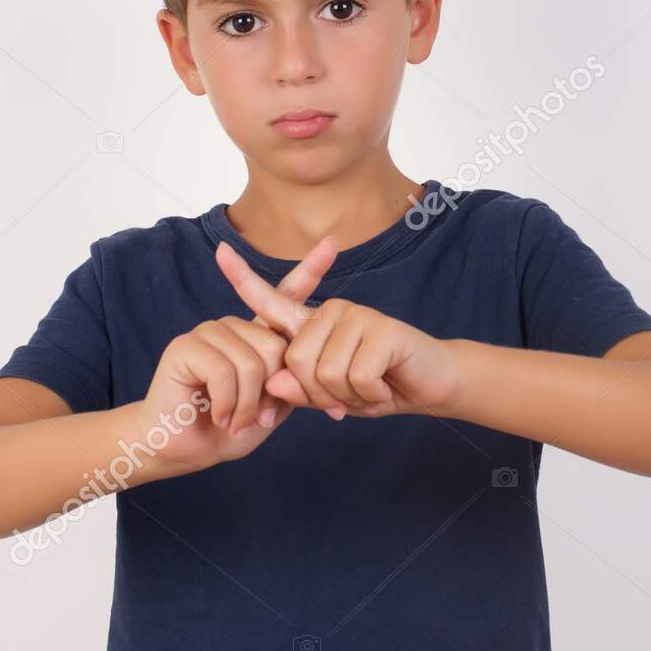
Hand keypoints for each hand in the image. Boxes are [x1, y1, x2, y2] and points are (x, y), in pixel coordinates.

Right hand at [138, 239, 336, 475]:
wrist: (185, 449)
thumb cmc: (230, 427)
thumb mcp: (273, 407)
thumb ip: (293, 387)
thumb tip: (325, 388)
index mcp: (256, 334)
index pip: (286, 297)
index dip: (309, 271)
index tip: (331, 244)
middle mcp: (234, 325)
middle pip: (277, 347)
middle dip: (271, 394)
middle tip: (254, 417)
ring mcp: (208, 331)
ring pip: (253, 363)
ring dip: (248, 406)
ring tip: (233, 420)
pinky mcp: (186, 345)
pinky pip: (225, 372)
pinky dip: (228, 404)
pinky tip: (217, 415)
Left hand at [213, 242, 460, 419]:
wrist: (431, 386)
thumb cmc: (378, 387)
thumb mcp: (331, 397)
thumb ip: (300, 391)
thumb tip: (274, 381)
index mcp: (313, 325)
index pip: (272, 300)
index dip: (242, 278)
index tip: (220, 252)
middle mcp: (331, 311)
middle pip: (296, 363)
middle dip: (321, 396)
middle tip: (349, 398)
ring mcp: (357, 314)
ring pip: (325, 373)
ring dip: (349, 397)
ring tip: (371, 389)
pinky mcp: (383, 327)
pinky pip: (356, 376)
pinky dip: (370, 395)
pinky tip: (386, 385)